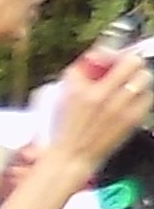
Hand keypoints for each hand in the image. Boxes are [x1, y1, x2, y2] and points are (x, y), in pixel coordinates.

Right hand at [45, 45, 150, 185]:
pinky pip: (147, 99)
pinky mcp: (133, 120)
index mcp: (88, 90)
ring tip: (128, 86)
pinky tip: (130, 101)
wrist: (74, 154)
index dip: (118, 55)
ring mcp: (123, 110)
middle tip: (125, 69)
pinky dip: (141, 96)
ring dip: (137, 80)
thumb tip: (97, 54)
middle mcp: (107, 99)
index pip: (119, 59)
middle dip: (131, 65)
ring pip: (144, 81)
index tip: (114, 59)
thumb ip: (80, 70)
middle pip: (136, 65)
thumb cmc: (67, 125)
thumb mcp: (63, 93)